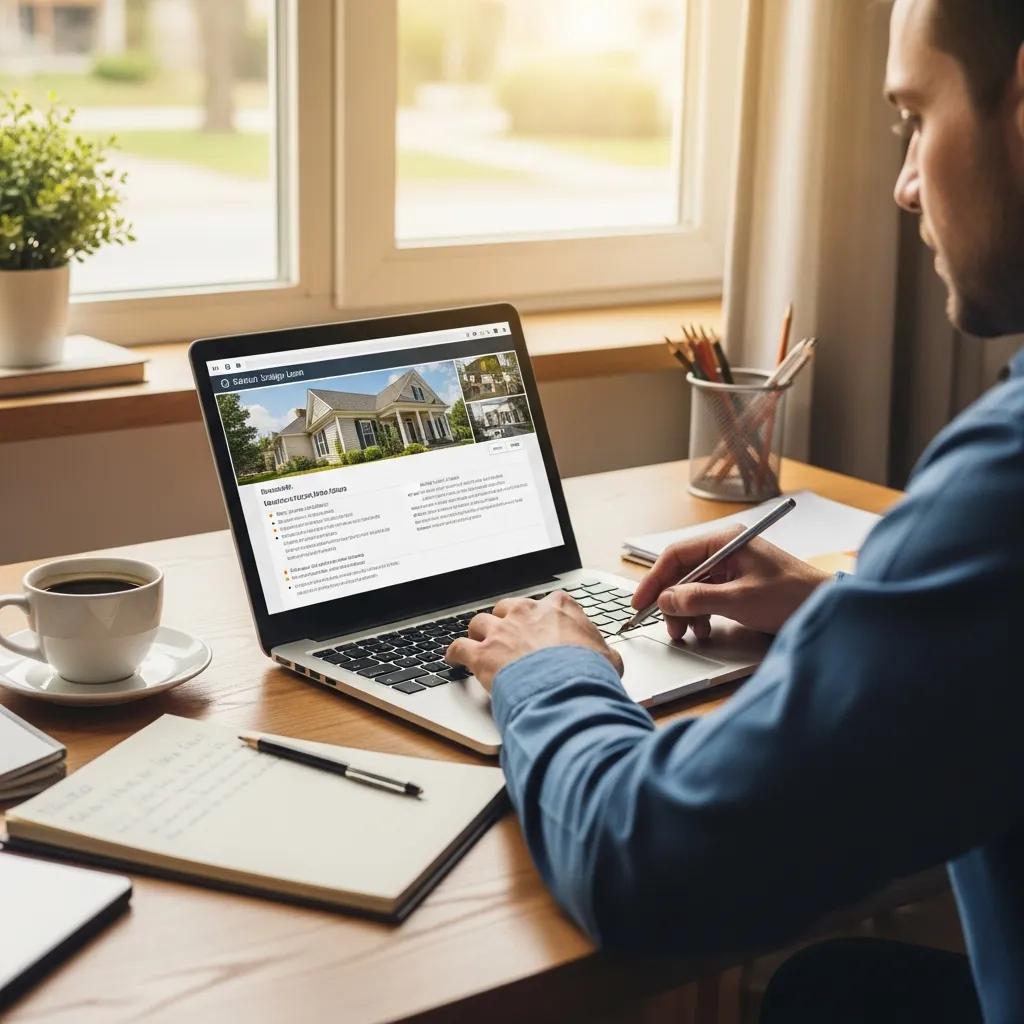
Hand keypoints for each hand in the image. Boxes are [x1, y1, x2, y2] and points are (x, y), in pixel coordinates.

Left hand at [446, 592, 623, 691]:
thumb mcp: (609, 659)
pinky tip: (452, 658)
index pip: (548, 603)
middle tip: (509, 633)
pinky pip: (459, 647)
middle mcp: (527, 613)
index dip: (543, 617)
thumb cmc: (590, 673)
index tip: (543, 625)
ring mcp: (502, 631)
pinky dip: (454, 653)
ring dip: (479, 633)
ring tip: (478, 641)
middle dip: (507, 619)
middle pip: (509, 607)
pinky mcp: (482, 654)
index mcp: (558, 608)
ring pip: (480, 622)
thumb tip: (610, 661)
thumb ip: (603, 653)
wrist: (567, 688)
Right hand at [632, 528, 830, 640]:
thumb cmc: (791, 596)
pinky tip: (703, 629)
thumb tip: (665, 601)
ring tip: (686, 632)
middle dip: (671, 601)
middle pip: (682, 573)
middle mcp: (725, 550)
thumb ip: (698, 599)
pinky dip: (700, 614)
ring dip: (685, 611)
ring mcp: (732, 567)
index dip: (654, 579)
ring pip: (692, 588)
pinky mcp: (738, 585)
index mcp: (725, 541)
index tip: (641, 602)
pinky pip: (707, 597)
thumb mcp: (739, 599)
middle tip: (666, 625)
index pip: (676, 555)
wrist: (825, 609)